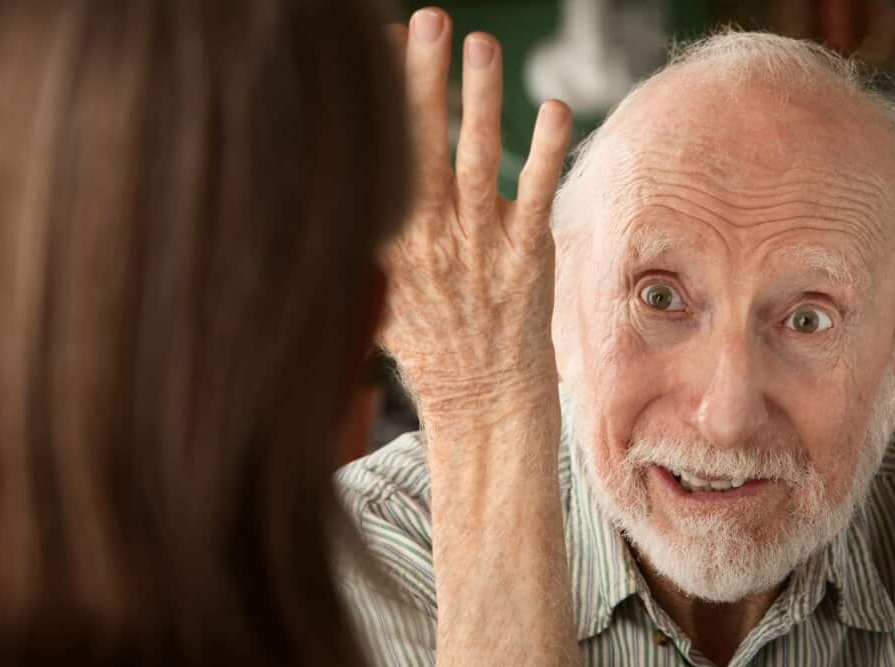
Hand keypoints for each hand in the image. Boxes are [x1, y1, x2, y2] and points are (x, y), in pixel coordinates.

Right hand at [380, 8, 571, 421]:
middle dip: (421, 79)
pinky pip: (536, 196)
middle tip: (426, 21)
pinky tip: (555, 109)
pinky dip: (544, 152)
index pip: (379, 156)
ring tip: (479, 44)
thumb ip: (369, 241)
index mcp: (389, 242)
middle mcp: (429, 238)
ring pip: (475, 160)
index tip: (378, 44)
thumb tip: (339, 192)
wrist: (481, 401)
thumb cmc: (432, 343)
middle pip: (420, 145)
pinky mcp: (525, 257)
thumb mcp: (379, 293)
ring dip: (479, 99)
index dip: (379, 99)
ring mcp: (478, 247)